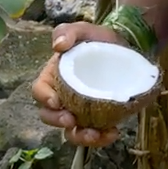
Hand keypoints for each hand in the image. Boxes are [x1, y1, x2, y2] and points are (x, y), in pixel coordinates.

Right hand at [30, 21, 127, 147]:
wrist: (127, 48)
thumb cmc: (99, 38)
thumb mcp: (84, 30)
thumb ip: (68, 31)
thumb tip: (58, 46)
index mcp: (53, 77)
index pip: (39, 91)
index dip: (44, 99)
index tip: (57, 102)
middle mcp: (62, 97)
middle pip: (50, 116)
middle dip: (58, 122)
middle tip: (72, 121)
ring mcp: (79, 110)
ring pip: (71, 131)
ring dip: (80, 137)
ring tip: (96, 134)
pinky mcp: (97, 118)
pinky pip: (93, 134)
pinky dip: (101, 138)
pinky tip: (113, 132)